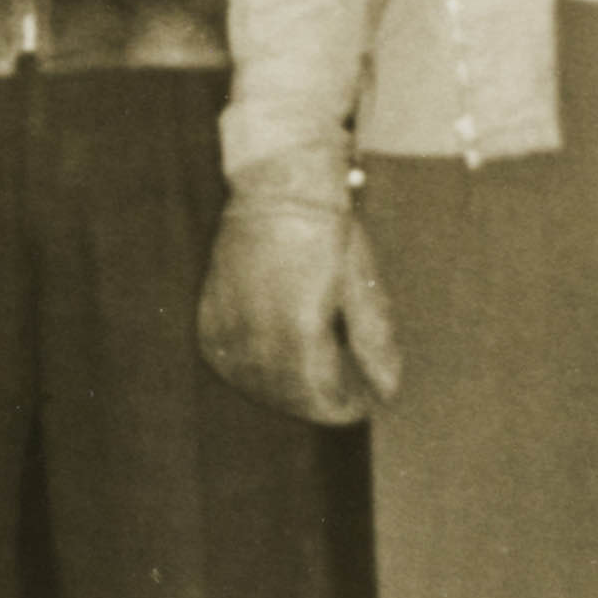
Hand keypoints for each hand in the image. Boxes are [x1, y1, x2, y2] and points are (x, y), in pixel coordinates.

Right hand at [198, 188, 397, 427]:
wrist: (275, 191)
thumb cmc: (327, 234)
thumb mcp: (364, 287)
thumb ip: (375, 343)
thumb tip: (388, 391)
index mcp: (300, 331)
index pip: (322, 396)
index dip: (346, 407)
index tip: (363, 403)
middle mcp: (257, 335)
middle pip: (289, 398)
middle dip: (319, 402)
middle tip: (344, 392)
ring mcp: (228, 328)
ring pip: (257, 386)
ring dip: (288, 391)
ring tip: (315, 376)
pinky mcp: (210, 319)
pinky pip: (229, 365)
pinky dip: (255, 372)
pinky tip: (278, 360)